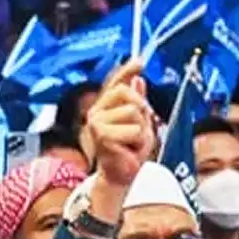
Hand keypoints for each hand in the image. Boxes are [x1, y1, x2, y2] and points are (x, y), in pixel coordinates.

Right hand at [85, 60, 155, 188]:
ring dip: (142, 131)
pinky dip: (138, 143)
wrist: (120, 177)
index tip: (140, 62)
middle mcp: (97, 111)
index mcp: (105, 106)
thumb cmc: (129, 152)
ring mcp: (96, 122)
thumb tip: (139, 80)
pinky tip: (128, 151)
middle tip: (139, 130)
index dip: (127, 71)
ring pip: (134, 112)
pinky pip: (134, 131)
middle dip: (142, 111)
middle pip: (128, 93)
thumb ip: (138, 102)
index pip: (116, 83)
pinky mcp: (101, 134)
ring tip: (132, 144)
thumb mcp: (140, 124)